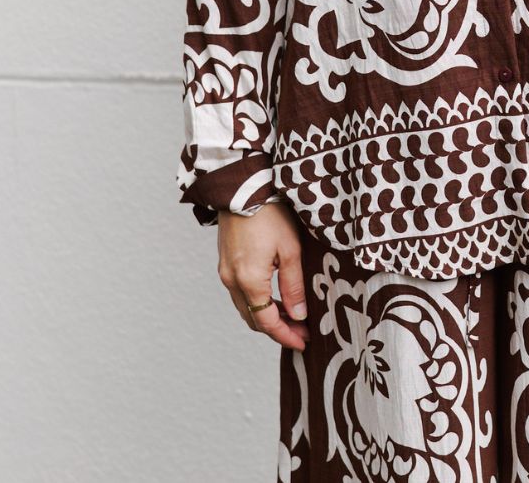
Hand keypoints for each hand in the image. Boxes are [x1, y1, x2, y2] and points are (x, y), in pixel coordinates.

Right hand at [216, 200, 310, 351]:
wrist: (242, 187)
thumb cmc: (269, 213)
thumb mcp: (290, 249)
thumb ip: (293, 285)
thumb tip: (299, 314)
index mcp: (248, 280)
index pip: (267, 322)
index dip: (286, 335)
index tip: (303, 341)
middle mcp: (232, 281)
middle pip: (253, 319)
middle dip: (277, 329)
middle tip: (301, 330)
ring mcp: (225, 272)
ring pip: (245, 307)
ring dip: (266, 316)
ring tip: (292, 315)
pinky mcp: (225, 262)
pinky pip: (239, 293)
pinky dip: (256, 302)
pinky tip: (274, 297)